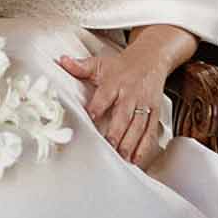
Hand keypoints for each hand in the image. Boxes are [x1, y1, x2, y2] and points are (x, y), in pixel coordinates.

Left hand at [57, 47, 167, 169]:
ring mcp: (144, 104)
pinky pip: (150, 130)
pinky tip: (138, 158)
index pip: (104, 96)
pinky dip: (145, 146)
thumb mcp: (100, 63)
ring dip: (131, 142)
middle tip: (110, 146)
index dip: (97, 107)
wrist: (151, 58)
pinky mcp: (154, 112)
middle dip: (117, 132)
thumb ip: (80, 66)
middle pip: (123, 115)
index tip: (91, 119)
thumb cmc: (123, 66)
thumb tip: (62, 61)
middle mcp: (130, 94)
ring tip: (123, 156)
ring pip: (138, 126)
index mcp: (115, 83)